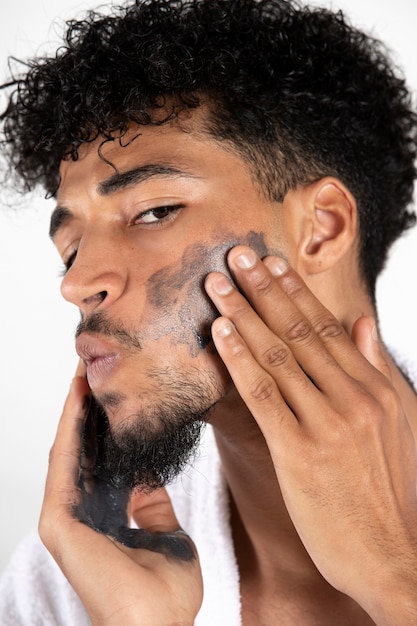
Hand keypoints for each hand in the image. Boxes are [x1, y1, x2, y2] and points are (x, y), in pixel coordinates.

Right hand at [39, 362, 202, 625]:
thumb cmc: (165, 594)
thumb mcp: (166, 533)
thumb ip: (153, 503)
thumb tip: (150, 475)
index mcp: (106, 516)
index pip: (104, 459)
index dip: (108, 425)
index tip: (118, 391)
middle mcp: (83, 512)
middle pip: (85, 449)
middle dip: (90, 409)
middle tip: (97, 368)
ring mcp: (68, 517)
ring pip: (70, 449)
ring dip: (77, 410)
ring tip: (85, 372)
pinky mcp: (59, 521)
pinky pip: (65, 463)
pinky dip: (70, 429)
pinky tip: (77, 398)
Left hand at [205, 246, 416, 624]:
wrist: (392, 555)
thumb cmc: (389, 491)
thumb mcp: (397, 423)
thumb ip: (377, 369)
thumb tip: (361, 323)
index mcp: (376, 387)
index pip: (327, 327)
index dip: (295, 292)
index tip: (271, 263)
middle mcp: (354, 396)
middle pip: (299, 330)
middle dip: (264, 289)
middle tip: (236, 255)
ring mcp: (328, 423)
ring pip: (277, 354)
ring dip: (244, 313)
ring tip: (218, 283)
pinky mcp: (301, 451)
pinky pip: (263, 393)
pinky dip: (239, 358)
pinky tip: (219, 332)